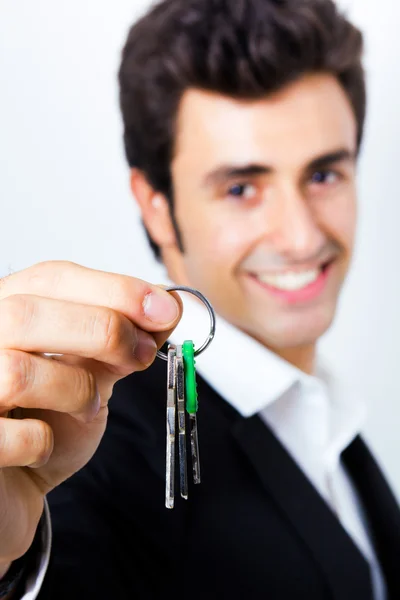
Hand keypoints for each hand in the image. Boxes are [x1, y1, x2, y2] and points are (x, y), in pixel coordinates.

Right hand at [0, 261, 180, 563]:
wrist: (16, 482)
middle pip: (26, 313)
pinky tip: (45, 444)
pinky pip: (7, 437)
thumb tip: (169, 308)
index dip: (113, 289)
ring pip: (16, 372)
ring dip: (76, 389)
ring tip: (92, 405)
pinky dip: (40, 442)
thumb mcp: (91, 371)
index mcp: (5, 311)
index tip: (165, 309)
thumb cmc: (48, 419)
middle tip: (145, 353)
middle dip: (103, 330)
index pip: (50, 278)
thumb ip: (121, 339)